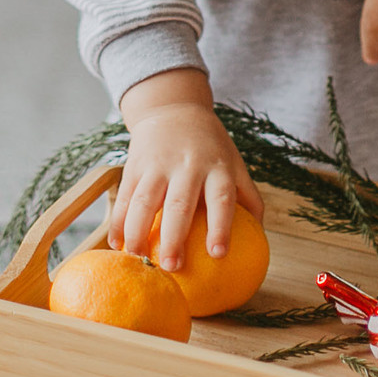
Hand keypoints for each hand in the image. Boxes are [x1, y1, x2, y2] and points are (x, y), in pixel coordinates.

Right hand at [114, 69, 263, 271]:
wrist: (174, 109)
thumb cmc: (211, 147)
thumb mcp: (235, 163)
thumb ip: (248, 197)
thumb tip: (260, 238)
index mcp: (217, 167)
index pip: (221, 198)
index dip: (220, 226)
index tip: (218, 254)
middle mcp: (188, 164)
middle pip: (179, 203)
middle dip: (173, 237)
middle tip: (171, 267)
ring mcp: (158, 164)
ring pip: (144, 200)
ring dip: (138, 231)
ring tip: (137, 258)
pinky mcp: (135, 165)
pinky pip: (125, 196)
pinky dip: (119, 221)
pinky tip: (118, 244)